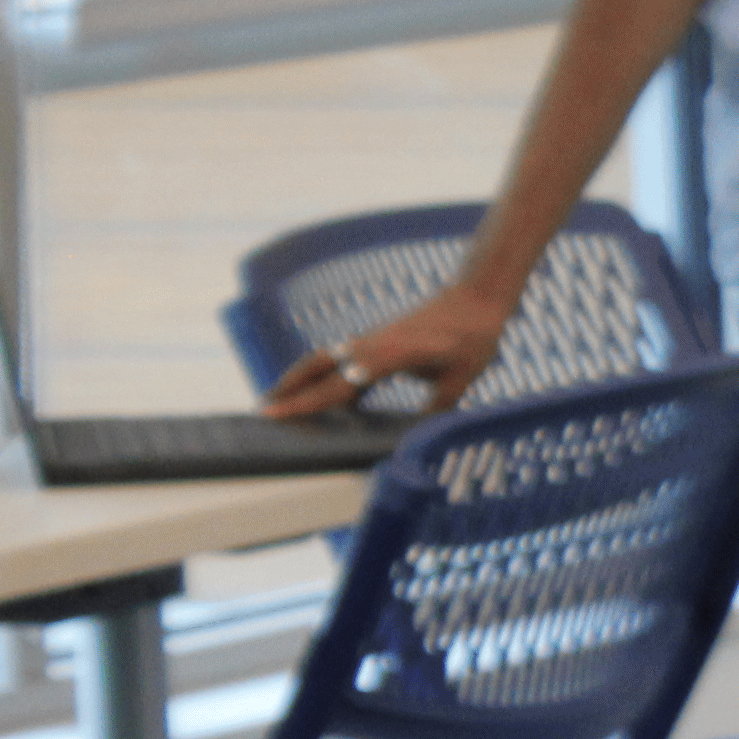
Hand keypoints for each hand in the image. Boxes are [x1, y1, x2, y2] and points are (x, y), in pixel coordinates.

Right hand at [263, 272, 515, 416]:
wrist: (476, 297)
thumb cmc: (472, 337)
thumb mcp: (461, 378)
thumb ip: (436, 408)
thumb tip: (421, 440)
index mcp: (387, 356)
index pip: (337, 385)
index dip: (304, 402)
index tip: (273, 412)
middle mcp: (371, 345)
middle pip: (317, 366)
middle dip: (288, 388)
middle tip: (262, 411)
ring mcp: (372, 340)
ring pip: (326, 359)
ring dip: (302, 379)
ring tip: (281, 402)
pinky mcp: (378, 341)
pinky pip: (344, 360)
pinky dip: (329, 378)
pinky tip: (333, 401)